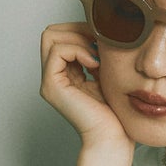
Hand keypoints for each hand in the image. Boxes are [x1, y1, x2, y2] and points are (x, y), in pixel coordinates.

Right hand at [39, 22, 132, 152]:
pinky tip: (95, 64)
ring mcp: (50, 81)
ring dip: (78, 39)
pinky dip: (78, 50)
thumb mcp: (107, 72)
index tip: (104, 40)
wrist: (113, 137)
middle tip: (99, 44)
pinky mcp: (51, 86)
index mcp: (65, 72)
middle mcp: (53, 75)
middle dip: (77, 29)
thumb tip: (100, 27)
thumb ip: (98, 52)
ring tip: (97, 57)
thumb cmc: (116, 112)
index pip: (61, 34)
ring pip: (50, 36)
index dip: (81, 28)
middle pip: (51, 32)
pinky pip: (57, 51)